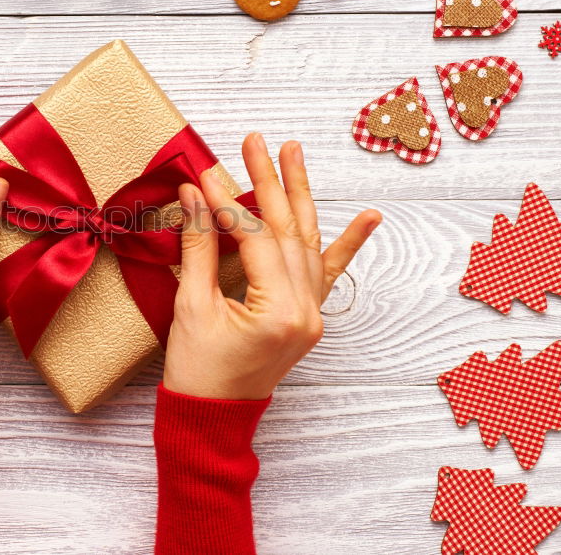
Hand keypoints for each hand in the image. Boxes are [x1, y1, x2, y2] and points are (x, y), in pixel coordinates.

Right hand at [164, 134, 380, 399]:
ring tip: (292, 154)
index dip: (228, 202)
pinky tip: (369, 217)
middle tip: (254, 142)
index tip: (206, 172)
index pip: (256, 238)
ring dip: (299, 196)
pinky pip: (328, 273)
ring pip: (308, 242)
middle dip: (269, 182)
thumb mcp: (191, 307)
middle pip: (287, 231)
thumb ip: (199, 248)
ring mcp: (312, 314)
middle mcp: (306, 311)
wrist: (212, 417)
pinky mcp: (308, 317)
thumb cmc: (197, 371)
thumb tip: (195, 196)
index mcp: (279, 312)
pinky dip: (348, 243)